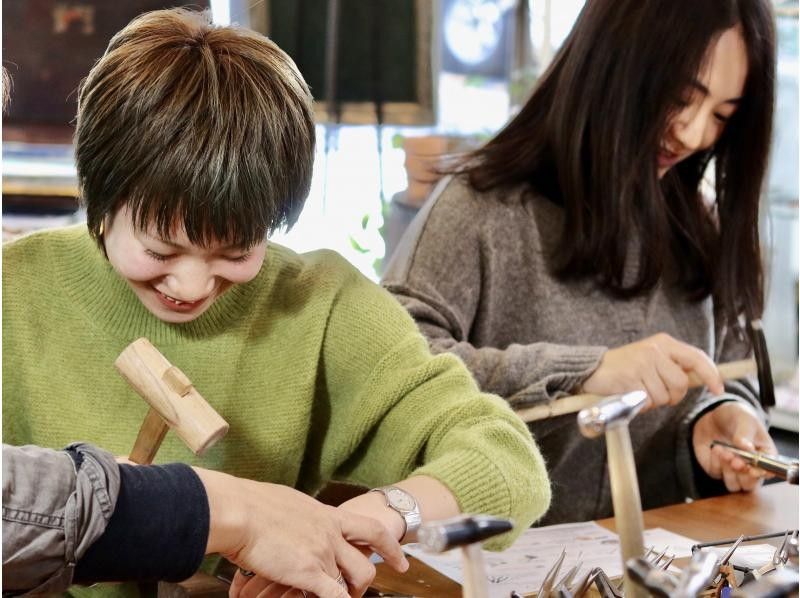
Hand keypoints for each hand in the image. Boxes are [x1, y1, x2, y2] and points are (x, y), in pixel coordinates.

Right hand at [191, 469, 408, 597]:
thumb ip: (301, 515)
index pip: (369, 529)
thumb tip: (296, 519)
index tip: (400, 561)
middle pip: (366, 559)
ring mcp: (322, 552)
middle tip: (360, 591)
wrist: (239, 511)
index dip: (389, 547)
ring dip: (350, 592)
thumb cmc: (251, 504)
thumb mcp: (287, 502)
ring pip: (354, 578)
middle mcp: (330, 533)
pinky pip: (335, 595)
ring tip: (342, 595)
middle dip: (367, 580)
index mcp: (325, 514)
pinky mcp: (308, 571)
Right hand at [581, 333, 723, 409]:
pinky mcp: (631, 378)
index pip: (696, 358)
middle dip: (672, 396)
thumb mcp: (651, 358)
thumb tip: (702, 380)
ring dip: (654, 402)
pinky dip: (641, 405)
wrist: (591, 369)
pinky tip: (630, 395)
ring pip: (665, 396)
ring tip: (639, 392)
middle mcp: (655, 350)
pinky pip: (648, 401)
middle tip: (655, 393)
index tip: (718, 389)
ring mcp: (642, 363)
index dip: (711, 375)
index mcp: (664, 343)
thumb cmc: (624, 367)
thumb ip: (674, 365)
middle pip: (681, 384)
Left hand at [692, 401, 775, 491]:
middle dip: (743, 476)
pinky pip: (716, 473)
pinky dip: (715, 463)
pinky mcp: (715, 468)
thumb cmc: (736, 416)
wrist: (713, 414)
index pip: (767, 472)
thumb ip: (745, 434)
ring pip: (733, 485)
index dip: (760, 474)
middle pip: (750, 485)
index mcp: (765, 456)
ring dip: (729, 472)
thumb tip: (747, 448)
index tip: (751, 469)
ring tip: (724, 452)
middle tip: (735, 461)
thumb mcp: (744, 419)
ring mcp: (732, 470)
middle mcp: (750, 467)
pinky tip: (716, 448)